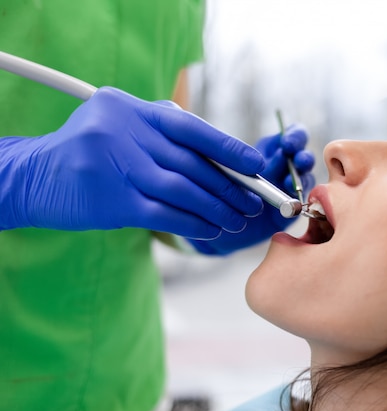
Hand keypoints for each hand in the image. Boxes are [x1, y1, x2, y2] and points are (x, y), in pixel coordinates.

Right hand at [0, 87, 265, 238]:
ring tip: (235, 220)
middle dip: (229, 186)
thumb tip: (221, 153)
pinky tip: (210, 231)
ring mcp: (114, 166)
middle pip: (191, 163)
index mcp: (130, 108)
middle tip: (252, 202)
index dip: (228, 148)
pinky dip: (193, 224)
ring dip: (216, 208)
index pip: (192, 128)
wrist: (34, 177)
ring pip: (183, 191)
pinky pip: (165, 215)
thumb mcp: (119, 125)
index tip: (256, 165)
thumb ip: (162, 131)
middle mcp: (122, 131)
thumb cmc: (89, 152)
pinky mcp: (111, 201)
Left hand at [186, 123, 315, 254]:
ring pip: (304, 178)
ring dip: (301, 178)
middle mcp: (283, 168)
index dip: (294, 136)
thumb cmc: (219, 186)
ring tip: (289, 182)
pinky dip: (297, 200)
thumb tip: (242, 151)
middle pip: (303, 156)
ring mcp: (287, 189)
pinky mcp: (287, 209)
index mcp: (271, 150)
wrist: (216, 220)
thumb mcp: (226, 167)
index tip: (286, 143)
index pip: (291, 136)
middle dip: (303, 157)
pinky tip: (289, 201)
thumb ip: (237, 159)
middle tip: (298, 161)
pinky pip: (299, 202)